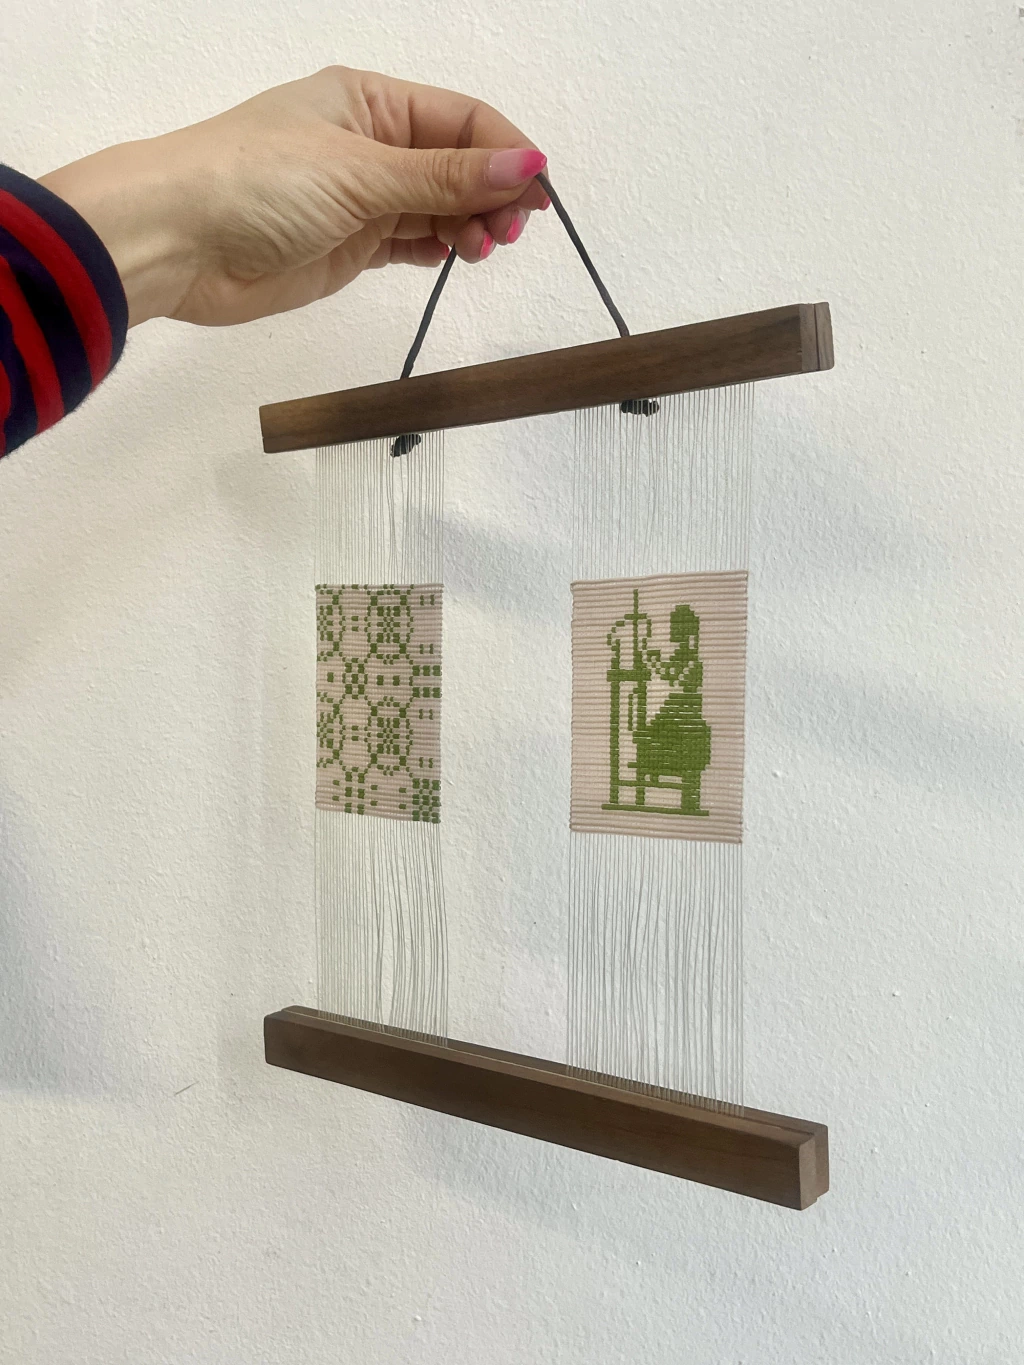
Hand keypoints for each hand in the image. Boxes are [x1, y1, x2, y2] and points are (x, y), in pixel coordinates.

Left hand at [38, 67, 547, 327]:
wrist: (176, 242)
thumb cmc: (255, 183)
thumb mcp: (361, 172)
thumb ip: (445, 177)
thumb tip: (526, 164)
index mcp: (371, 101)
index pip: (461, 121)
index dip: (506, 154)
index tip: (538, 195)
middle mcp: (371, 144)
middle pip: (457, 166)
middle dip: (491, 195)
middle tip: (505, 234)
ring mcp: (360, 198)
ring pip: (438, 208)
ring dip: (468, 227)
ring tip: (479, 250)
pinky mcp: (349, 246)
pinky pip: (411, 243)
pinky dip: (439, 250)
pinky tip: (455, 257)